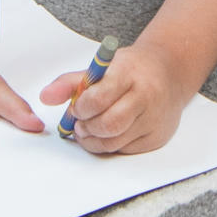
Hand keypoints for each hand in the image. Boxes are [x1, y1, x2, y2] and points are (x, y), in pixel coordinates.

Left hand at [45, 37, 189, 156]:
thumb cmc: (132, 70)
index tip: (77, 107)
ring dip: (94, 140)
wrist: (170, 72)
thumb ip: (71, 82)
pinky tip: (108, 132)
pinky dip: (110, 144)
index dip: (81, 107)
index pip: (99, 98)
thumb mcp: (103, 66)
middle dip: (87, 128)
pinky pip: (125, 149)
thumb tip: (45, 97)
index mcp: (129, 73)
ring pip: (115, 142)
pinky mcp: (157, 137)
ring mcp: (154, 119)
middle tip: (80, 123)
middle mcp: (146, 96)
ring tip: (89, 129)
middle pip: (109, 124)